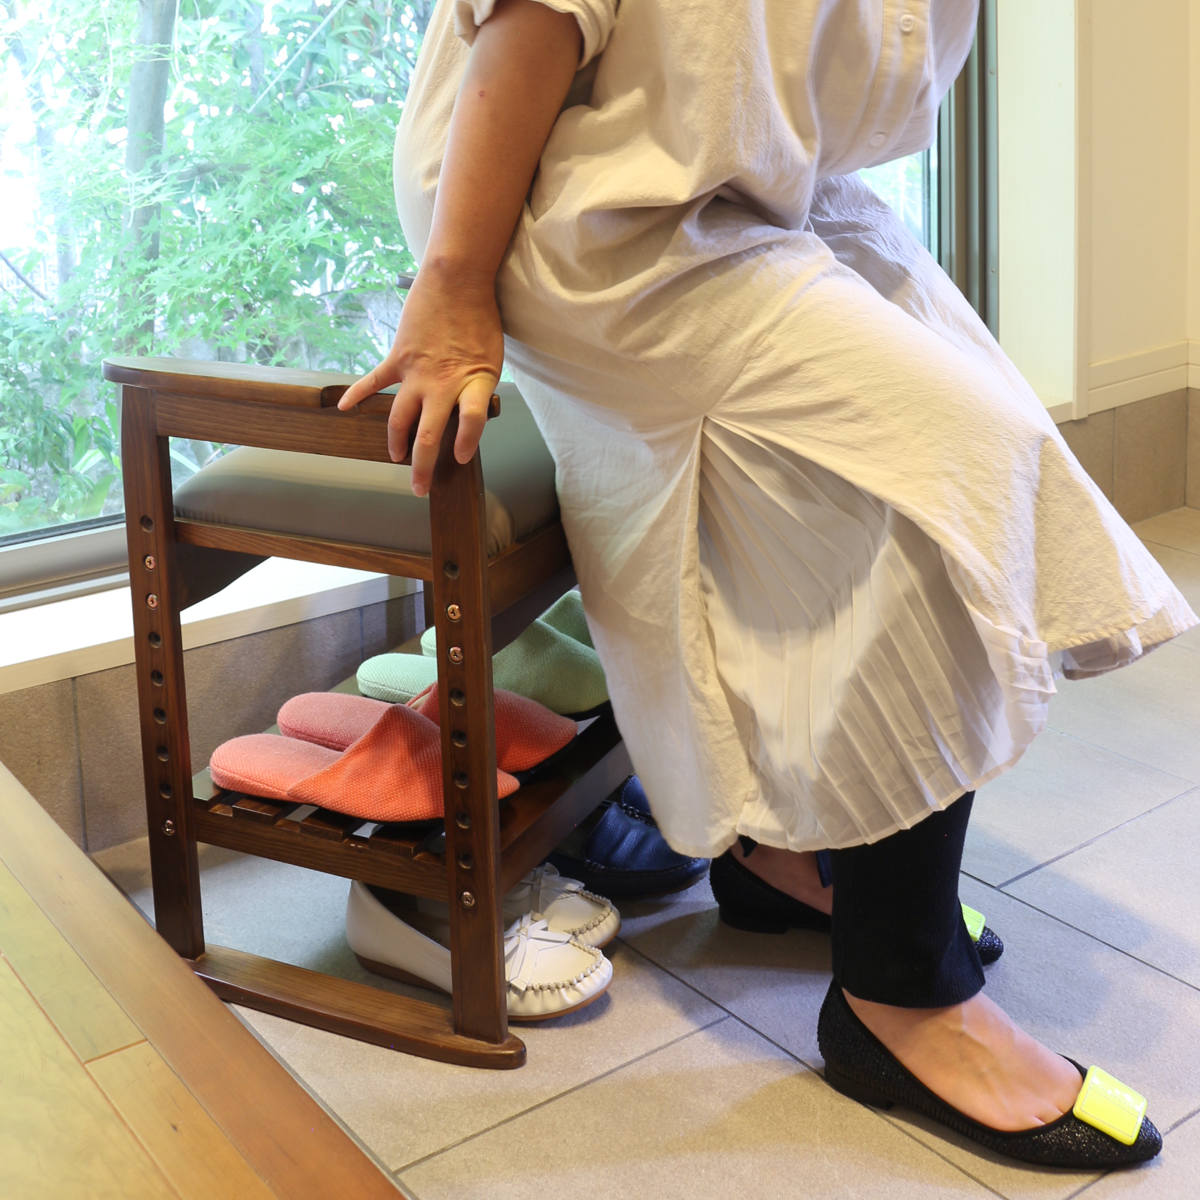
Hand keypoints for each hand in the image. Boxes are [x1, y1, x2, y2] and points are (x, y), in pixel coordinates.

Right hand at [337, 266, 502, 496]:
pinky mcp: (399, 359)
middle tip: (420, 489)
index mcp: (474, 383)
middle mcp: (443, 384)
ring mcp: (417, 373)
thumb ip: (479, 388)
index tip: (462, 458)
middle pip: (429, 435)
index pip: (473, 422)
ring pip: (400, 418)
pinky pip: (375, 382)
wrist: (458, 280)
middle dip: (423, 466)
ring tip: (397, 458)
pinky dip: (357, 394)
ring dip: (396, 442)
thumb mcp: (492, 359)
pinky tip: (344, 408)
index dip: (467, 443)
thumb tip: (469, 412)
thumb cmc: (480, 319)